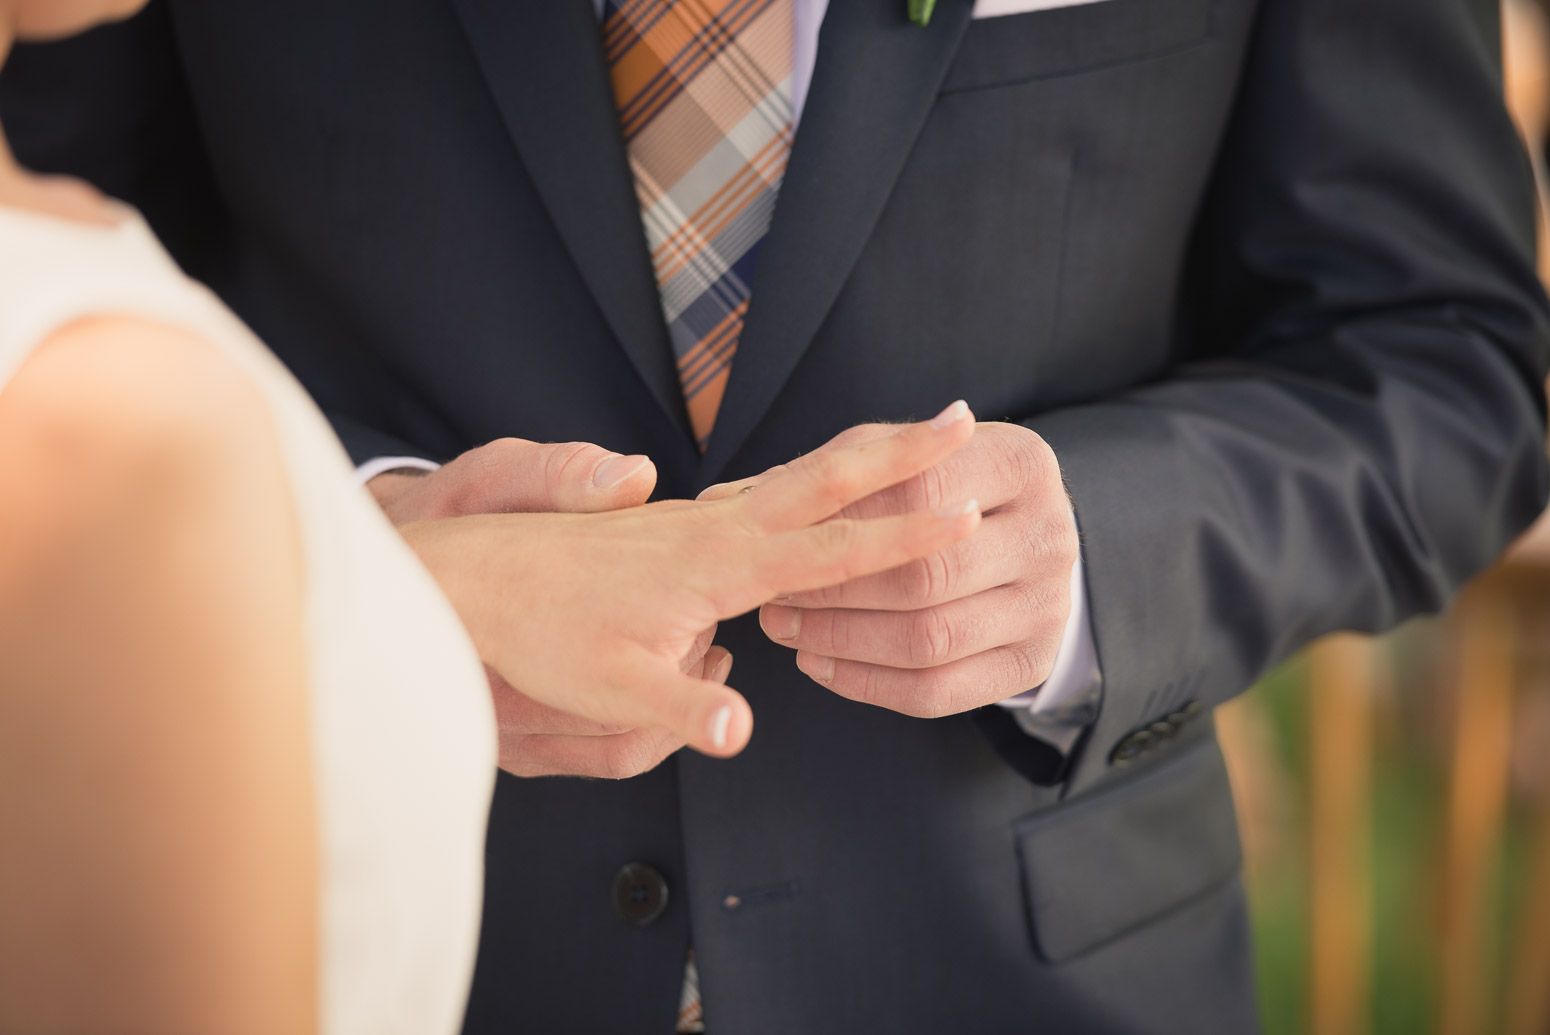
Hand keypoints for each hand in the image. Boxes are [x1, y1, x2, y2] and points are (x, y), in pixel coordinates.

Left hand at [404, 403, 982, 757]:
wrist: (478, 578)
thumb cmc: (541, 634)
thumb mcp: (608, 691)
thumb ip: (678, 710)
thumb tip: (740, 733)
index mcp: (716, 567)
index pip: (831, 550)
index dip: (904, 538)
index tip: (964, 514)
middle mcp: (715, 530)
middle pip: (827, 481)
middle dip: (901, 453)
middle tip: (962, 417)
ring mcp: (697, 521)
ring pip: (798, 476)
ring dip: (864, 455)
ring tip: (916, 438)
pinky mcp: (679, 524)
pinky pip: (766, 490)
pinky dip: (813, 475)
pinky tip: (821, 483)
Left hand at [702, 420, 1076, 718]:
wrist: (1019, 536)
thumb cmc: (935, 488)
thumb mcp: (899, 460)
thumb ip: (829, 472)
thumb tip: (723, 499)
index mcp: (1021, 462)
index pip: (924, 489)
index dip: (844, 519)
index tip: (774, 535)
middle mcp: (1051, 533)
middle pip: (928, 574)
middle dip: (836, 590)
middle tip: (771, 596)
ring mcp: (1050, 605)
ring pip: (931, 639)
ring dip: (843, 639)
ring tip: (784, 629)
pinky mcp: (1033, 664)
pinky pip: (940, 693)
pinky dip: (868, 684)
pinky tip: (819, 665)